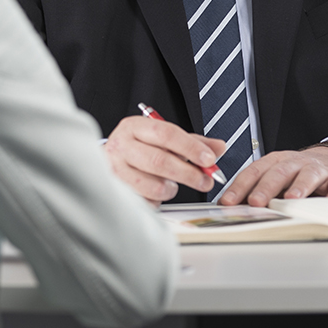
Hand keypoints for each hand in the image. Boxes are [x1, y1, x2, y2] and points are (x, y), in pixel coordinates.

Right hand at [104, 116, 226, 205]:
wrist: (107, 161)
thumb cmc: (140, 149)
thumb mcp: (164, 139)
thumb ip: (192, 143)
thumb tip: (219, 147)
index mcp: (135, 126)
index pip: (166, 133)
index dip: (190, 147)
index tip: (209, 159)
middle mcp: (121, 145)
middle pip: (159, 160)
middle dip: (188, 173)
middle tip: (206, 182)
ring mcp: (115, 169)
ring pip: (152, 184)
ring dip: (170, 188)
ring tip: (172, 185)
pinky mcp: (115, 190)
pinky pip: (144, 201)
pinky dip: (157, 200)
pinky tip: (156, 192)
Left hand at [218, 146, 327, 206]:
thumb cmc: (300, 174)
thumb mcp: (278, 177)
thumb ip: (258, 189)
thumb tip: (232, 208)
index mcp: (276, 161)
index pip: (255, 171)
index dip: (241, 186)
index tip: (228, 202)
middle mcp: (296, 162)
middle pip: (279, 172)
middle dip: (265, 187)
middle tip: (255, 202)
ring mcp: (318, 169)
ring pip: (307, 175)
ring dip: (299, 187)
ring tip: (291, 199)